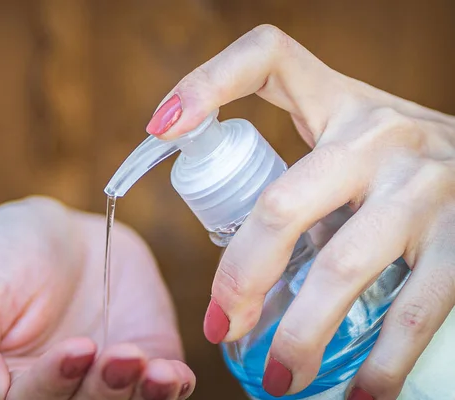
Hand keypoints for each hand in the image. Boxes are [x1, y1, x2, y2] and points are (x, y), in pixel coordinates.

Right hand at [0, 196, 194, 399]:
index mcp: (6, 391)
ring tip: (150, 366)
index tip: (76, 348)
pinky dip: (170, 389)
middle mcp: (58, 394)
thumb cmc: (6, 260)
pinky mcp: (144, 365)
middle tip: (121, 356)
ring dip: (142, 397)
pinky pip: (162, 392)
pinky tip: (171, 372)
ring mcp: (104, 383)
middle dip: (103, 392)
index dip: (52, 385)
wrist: (61, 239)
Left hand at [146, 25, 454, 398]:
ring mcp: (423, 186)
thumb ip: (297, 183)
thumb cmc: (396, 164)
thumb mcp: (347, 146)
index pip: (266, 57)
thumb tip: (242, 270)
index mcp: (337, 102)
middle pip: (280, 207)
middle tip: (221, 326)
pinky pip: (411, 311)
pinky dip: (380, 364)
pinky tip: (358, 394)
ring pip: (338, 268)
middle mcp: (378, 135)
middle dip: (241, 278)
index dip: (207, 81)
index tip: (161, 127)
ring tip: (277, 376)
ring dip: (299, 333)